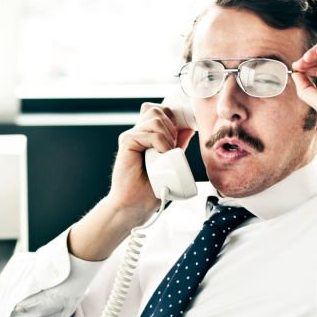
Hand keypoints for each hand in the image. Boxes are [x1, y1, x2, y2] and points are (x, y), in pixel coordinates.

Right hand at [108, 102, 195, 219]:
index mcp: (148, 135)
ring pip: (156, 119)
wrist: (136, 204)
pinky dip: (160, 143)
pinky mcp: (127, 141)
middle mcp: (139, 132)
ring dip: (167, 137)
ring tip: (165, 155)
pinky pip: (149, 133)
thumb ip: (177, 144)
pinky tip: (160, 156)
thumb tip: (188, 128)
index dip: (174, 118)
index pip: (162, 111)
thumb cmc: (151, 188)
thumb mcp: (171, 161)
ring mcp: (132, 136)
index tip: (181, 135)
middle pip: (160, 111)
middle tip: (172, 150)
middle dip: (173, 128)